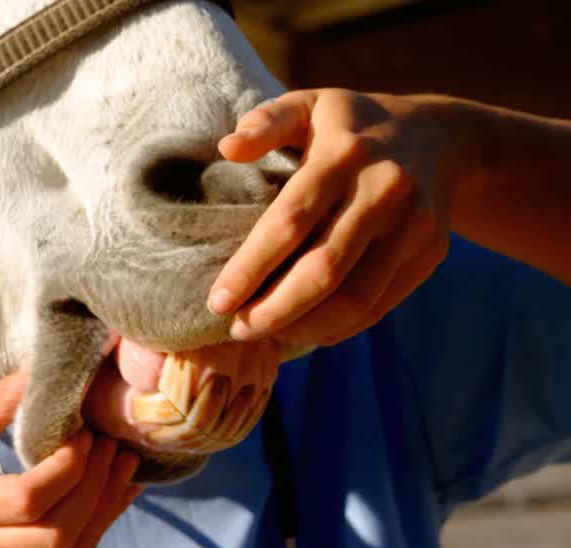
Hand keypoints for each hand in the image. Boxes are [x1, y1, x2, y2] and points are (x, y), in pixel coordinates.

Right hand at [0, 373, 141, 547]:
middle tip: (112, 448)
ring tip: (123, 469)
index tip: (85, 434)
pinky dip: (96, 527)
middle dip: (96, 488)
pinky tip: (111, 495)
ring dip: (106, 511)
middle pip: (59, 532)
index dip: (68, 467)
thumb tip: (38, 369)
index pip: (29, 497)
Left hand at [208, 89, 457, 346]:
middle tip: (237, 329)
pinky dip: (340, 327)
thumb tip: (228, 147)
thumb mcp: (309, 104)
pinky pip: (380, 304)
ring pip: (357, 297)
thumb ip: (266, 122)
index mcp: (345, 153)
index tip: (217, 301)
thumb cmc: (349, 124)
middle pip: (325, 269)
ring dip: (306, 326)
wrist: (439, 136)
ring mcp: (414, 225)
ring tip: (267, 335)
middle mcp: (384, 190)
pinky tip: (304, 331)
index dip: (250, 268)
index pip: (290, 222)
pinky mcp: (430, 251)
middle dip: (275, 309)